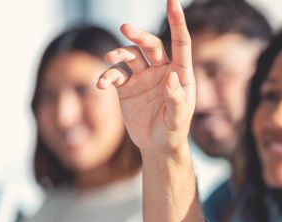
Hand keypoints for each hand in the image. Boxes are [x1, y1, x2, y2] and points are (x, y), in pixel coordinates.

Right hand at [97, 0, 194, 155]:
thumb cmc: (173, 132)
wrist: (157, 147)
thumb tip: (171, 77)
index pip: (180, 44)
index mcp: (180, 75)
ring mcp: (143, 77)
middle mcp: (162, 71)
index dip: (177, 22)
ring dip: (119, 52)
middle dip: (138, 35)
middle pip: (150, 45)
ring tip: (109, 57)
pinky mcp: (127, 87)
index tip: (172, 1)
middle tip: (126, 29)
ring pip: (130, 55)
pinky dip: (106, 76)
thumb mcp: (178, 120)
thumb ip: (176, 100)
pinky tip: (101, 84)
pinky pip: (115, 74)